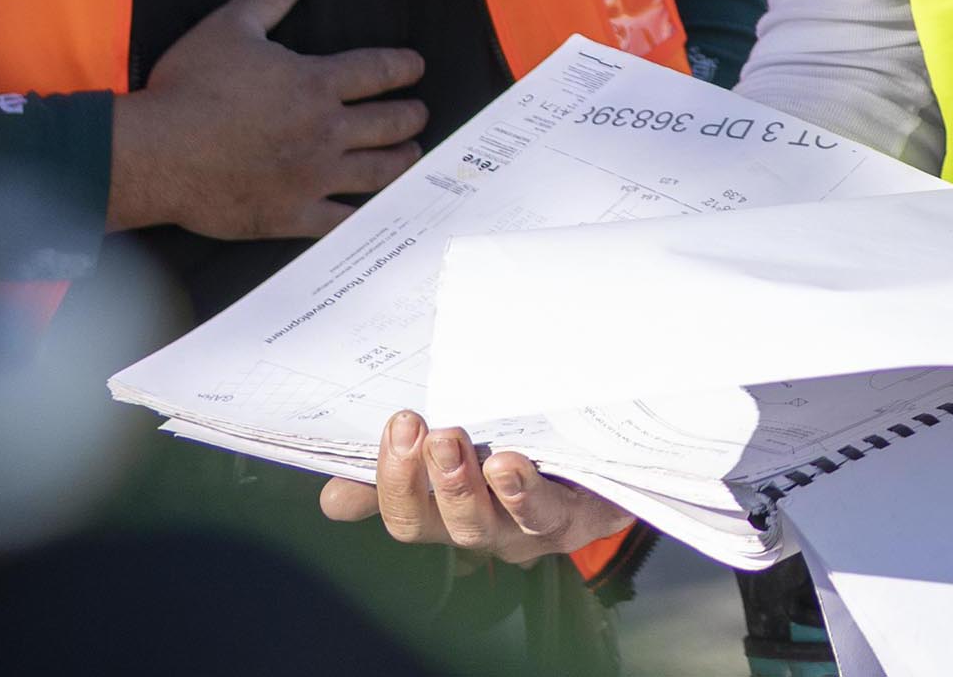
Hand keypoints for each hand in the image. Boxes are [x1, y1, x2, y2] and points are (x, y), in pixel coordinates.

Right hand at [107, 0, 427, 240]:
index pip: (378, 71)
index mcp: (315, 83)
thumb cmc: (190, 86)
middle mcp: (325, 131)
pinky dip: (367, 215)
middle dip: (411, 116)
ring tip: (412, 156)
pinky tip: (377, 212)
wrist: (156, 153)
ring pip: (378, 172)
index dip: (404, 67)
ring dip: (402, 161)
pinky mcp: (292, 216)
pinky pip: (343, 221)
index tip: (416, 67)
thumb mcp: (232, 25)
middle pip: (389, 123)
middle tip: (420, 114)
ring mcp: (312, 178)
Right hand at [317, 411, 631, 565]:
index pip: (397, 509)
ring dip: (456, 483)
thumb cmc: (531, 451)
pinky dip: (520, 491)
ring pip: (476, 524)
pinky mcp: (568, 519)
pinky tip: (508, 464)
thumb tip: (332, 495)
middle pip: (426, 524)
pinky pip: (539, 514)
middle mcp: (477, 527)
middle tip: (410, 424)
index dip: (380, 480)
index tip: (386, 423)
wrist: (620, 461)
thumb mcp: (464, 453)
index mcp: (446, 510)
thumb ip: (406, 465)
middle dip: (409, 477)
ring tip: (449, 438)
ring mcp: (521, 529)